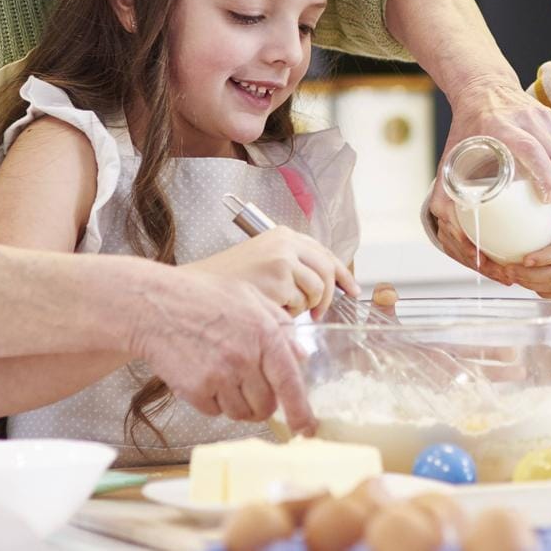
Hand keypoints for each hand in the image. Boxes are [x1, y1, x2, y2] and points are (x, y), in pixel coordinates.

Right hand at [127, 266, 315, 431]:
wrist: (154, 305)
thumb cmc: (202, 297)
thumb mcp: (250, 298)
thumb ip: (280, 325)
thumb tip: (301, 356)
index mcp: (264, 334)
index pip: (290, 382)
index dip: (301, 412)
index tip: (307, 428)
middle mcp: (244, 358)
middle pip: (266, 405)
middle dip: (262, 403)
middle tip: (250, 387)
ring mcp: (219, 376)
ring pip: (241, 413)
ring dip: (237, 403)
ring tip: (222, 376)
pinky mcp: (195, 390)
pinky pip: (214, 412)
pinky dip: (212, 402)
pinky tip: (203, 376)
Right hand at [187, 228, 359, 317]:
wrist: (198, 291)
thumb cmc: (225, 284)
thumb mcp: (261, 265)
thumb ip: (291, 269)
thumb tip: (321, 289)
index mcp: (282, 235)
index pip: (324, 252)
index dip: (342, 273)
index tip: (352, 289)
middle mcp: (285, 242)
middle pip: (326, 270)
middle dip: (327, 297)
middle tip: (319, 314)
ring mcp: (282, 259)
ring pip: (315, 290)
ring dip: (303, 307)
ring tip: (280, 309)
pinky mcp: (278, 279)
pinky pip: (299, 304)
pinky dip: (289, 314)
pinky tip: (269, 310)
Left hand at [427, 75, 550, 281]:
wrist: (484, 90)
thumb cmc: (466, 131)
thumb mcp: (450, 158)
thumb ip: (444, 195)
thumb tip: (448, 232)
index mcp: (504, 129)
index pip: (530, 149)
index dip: (543, 174)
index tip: (547, 200)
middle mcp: (531, 122)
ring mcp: (550, 122)